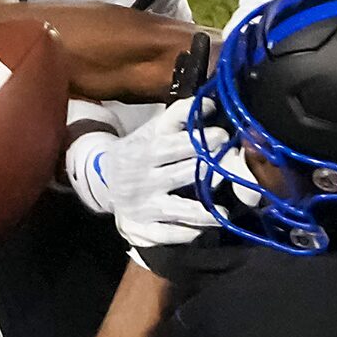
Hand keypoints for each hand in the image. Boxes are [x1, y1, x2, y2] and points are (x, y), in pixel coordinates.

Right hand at [66, 101, 229, 248]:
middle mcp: (142, 179)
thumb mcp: (151, 131)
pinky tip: (202, 230)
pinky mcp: (141, 228)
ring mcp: (141, 206)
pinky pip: (165, 234)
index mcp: (144, 152)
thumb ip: (177, 116)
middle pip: (177, 177)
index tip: (223, 137)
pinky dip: (184, 233)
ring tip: (224, 213)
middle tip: (233, 170)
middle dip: (206, 173)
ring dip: (200, 212)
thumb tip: (209, 102)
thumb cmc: (139, 152)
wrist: (103, 182)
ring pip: (174, 209)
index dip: (198, 142)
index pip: (172, 146)